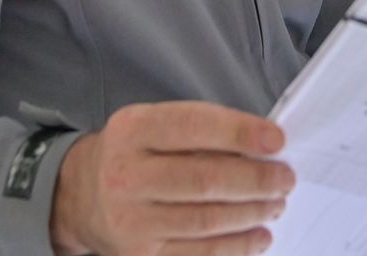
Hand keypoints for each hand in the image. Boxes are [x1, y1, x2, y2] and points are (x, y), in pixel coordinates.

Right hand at [49, 101, 293, 255]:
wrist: (80, 195)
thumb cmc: (132, 153)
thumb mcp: (152, 124)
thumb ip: (201, 130)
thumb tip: (262, 148)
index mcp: (133, 130)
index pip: (193, 126)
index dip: (240, 133)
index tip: (277, 141)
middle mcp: (126, 175)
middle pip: (205, 179)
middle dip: (256, 180)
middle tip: (285, 178)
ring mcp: (131, 220)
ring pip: (206, 220)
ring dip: (252, 213)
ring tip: (276, 203)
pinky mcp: (140, 255)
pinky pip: (198, 254)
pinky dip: (236, 246)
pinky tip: (259, 235)